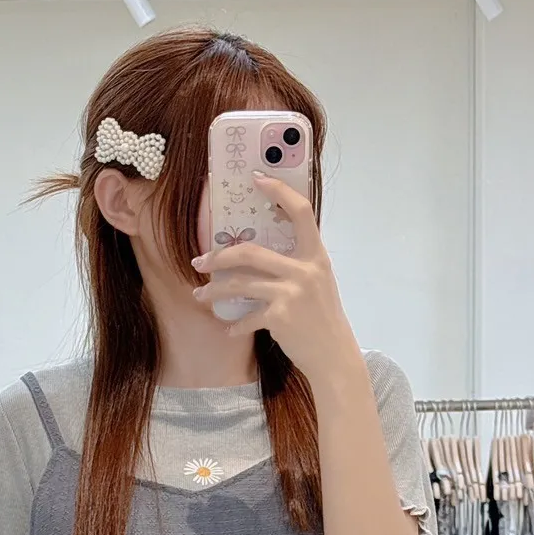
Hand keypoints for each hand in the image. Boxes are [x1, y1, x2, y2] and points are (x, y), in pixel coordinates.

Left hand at [192, 171, 355, 378]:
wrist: (333, 355)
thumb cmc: (322, 318)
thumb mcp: (317, 283)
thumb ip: (296, 264)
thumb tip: (256, 255)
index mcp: (316, 256)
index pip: (300, 212)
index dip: (279, 192)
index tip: (257, 179)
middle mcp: (304, 270)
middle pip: (251, 252)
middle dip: (219, 256)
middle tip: (201, 261)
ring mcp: (291, 293)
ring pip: (241, 284)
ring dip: (215, 291)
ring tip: (200, 295)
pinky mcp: (280, 317)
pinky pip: (247, 317)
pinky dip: (235, 325)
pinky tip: (228, 329)